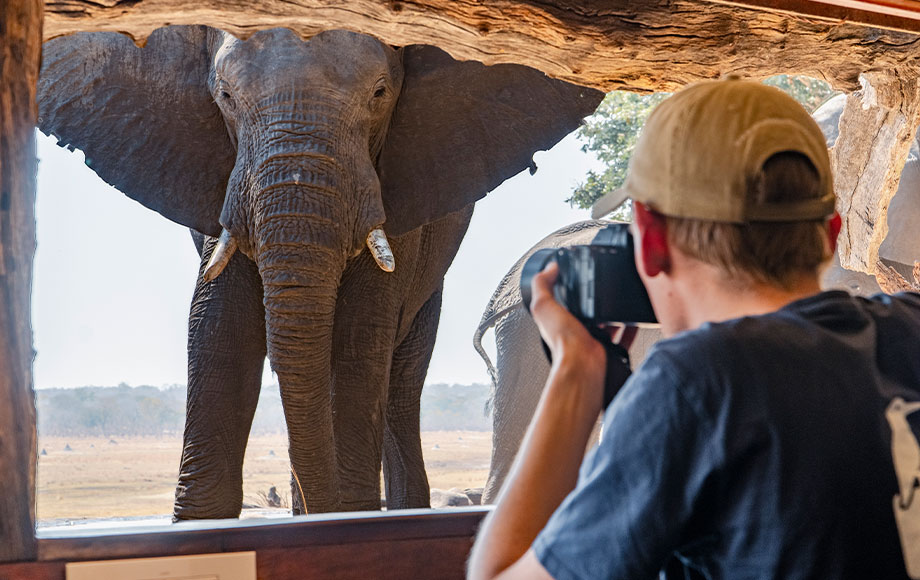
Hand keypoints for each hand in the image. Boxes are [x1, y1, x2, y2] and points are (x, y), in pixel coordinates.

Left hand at [530, 263, 634, 407]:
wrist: (583, 365)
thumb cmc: (563, 341)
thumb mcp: (544, 306)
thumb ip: (542, 285)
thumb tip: (549, 267)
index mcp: (559, 320)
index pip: (564, 301)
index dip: (571, 288)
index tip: (581, 275)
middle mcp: (575, 332)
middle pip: (587, 312)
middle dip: (595, 301)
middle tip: (605, 286)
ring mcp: (593, 341)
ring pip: (606, 324)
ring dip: (614, 313)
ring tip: (621, 299)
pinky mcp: (610, 349)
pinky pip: (623, 338)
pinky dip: (630, 329)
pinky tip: (634, 320)